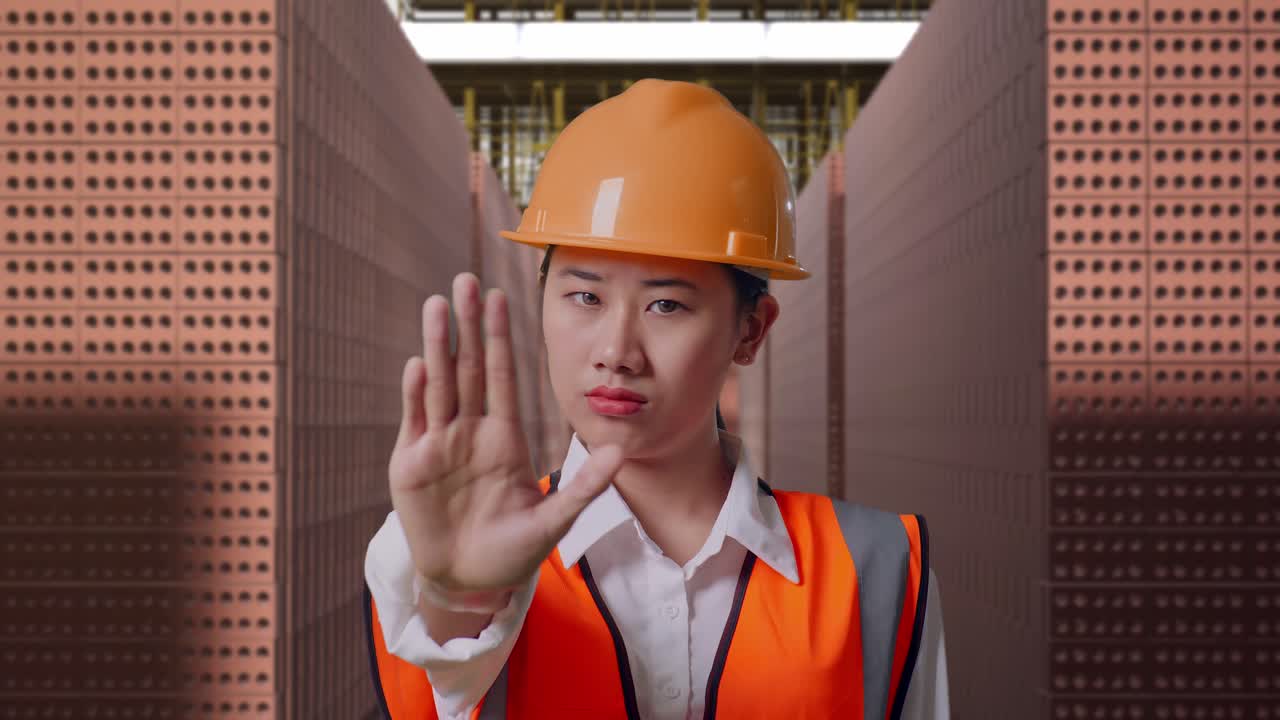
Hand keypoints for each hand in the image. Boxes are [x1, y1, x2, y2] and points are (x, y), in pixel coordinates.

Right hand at [389, 272, 623, 601]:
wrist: (470, 582)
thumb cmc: (512, 550)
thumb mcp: (554, 520)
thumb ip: (584, 486)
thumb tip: (620, 451)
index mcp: (505, 437)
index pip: (502, 375)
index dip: (502, 337)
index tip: (501, 297)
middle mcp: (470, 431)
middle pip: (468, 368)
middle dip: (467, 326)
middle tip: (464, 281)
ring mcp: (439, 444)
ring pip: (439, 385)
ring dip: (438, 345)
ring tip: (437, 306)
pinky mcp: (411, 465)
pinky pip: (416, 421)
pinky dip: (416, 394)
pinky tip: (419, 364)